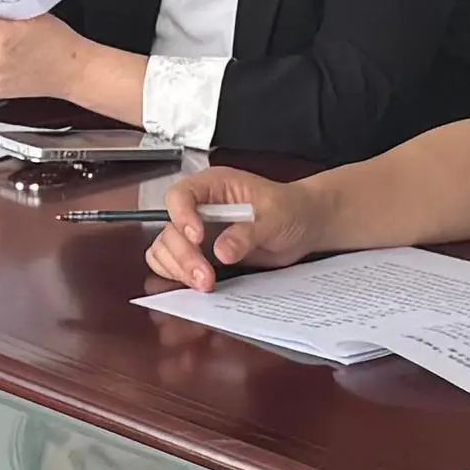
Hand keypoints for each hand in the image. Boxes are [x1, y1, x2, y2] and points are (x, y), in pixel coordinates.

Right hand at [145, 167, 314, 291]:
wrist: (303, 226)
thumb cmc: (291, 209)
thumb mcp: (275, 217)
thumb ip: (248, 233)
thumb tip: (222, 251)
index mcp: (214, 186)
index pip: (181, 194)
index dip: (182, 216)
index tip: (198, 237)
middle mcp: (199, 207)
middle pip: (170, 228)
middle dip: (184, 255)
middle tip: (204, 275)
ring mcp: (197, 231)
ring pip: (166, 249)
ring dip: (179, 269)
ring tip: (204, 284)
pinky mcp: (200, 253)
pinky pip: (173, 264)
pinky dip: (178, 276)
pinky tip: (197, 283)